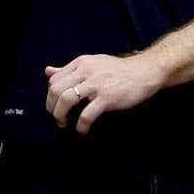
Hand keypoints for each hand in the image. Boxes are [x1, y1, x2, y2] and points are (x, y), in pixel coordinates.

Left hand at [44, 52, 164, 132]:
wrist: (145, 72)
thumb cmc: (118, 70)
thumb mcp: (92, 64)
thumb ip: (69, 69)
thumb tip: (48, 71)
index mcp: (81, 63)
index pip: (54, 80)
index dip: (50, 96)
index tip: (55, 106)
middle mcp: (86, 71)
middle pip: (56, 90)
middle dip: (51, 108)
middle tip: (57, 118)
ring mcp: (96, 84)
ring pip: (66, 100)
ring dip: (60, 116)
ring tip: (64, 124)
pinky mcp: (107, 98)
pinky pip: (86, 115)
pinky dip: (81, 126)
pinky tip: (83, 131)